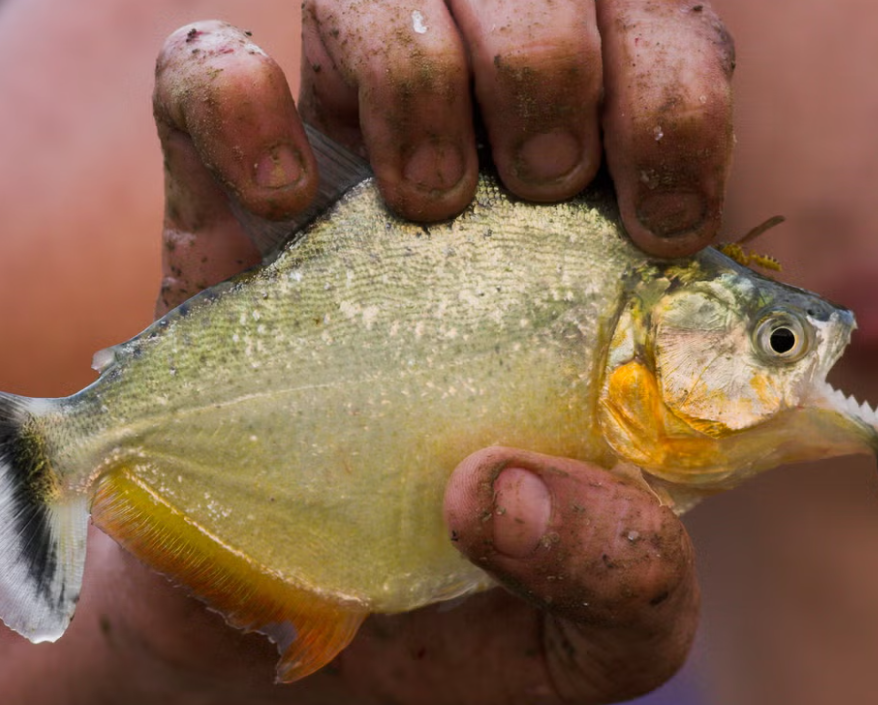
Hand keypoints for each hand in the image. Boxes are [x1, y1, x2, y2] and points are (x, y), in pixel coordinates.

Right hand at [144, 5, 719, 700]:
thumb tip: (508, 489)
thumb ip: (626, 577)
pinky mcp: (218, 204)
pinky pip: (202, 70)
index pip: (667, 64)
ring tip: (418, 207)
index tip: (655, 216)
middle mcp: (475, 184)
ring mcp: (341, 180)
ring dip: (413, 64)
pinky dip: (235, 108)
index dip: (676, 98)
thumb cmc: (453, 614)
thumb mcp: (588, 641)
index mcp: (594, 259)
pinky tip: (277, 208)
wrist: (273, 636)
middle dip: (549, 59)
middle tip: (533, 184)